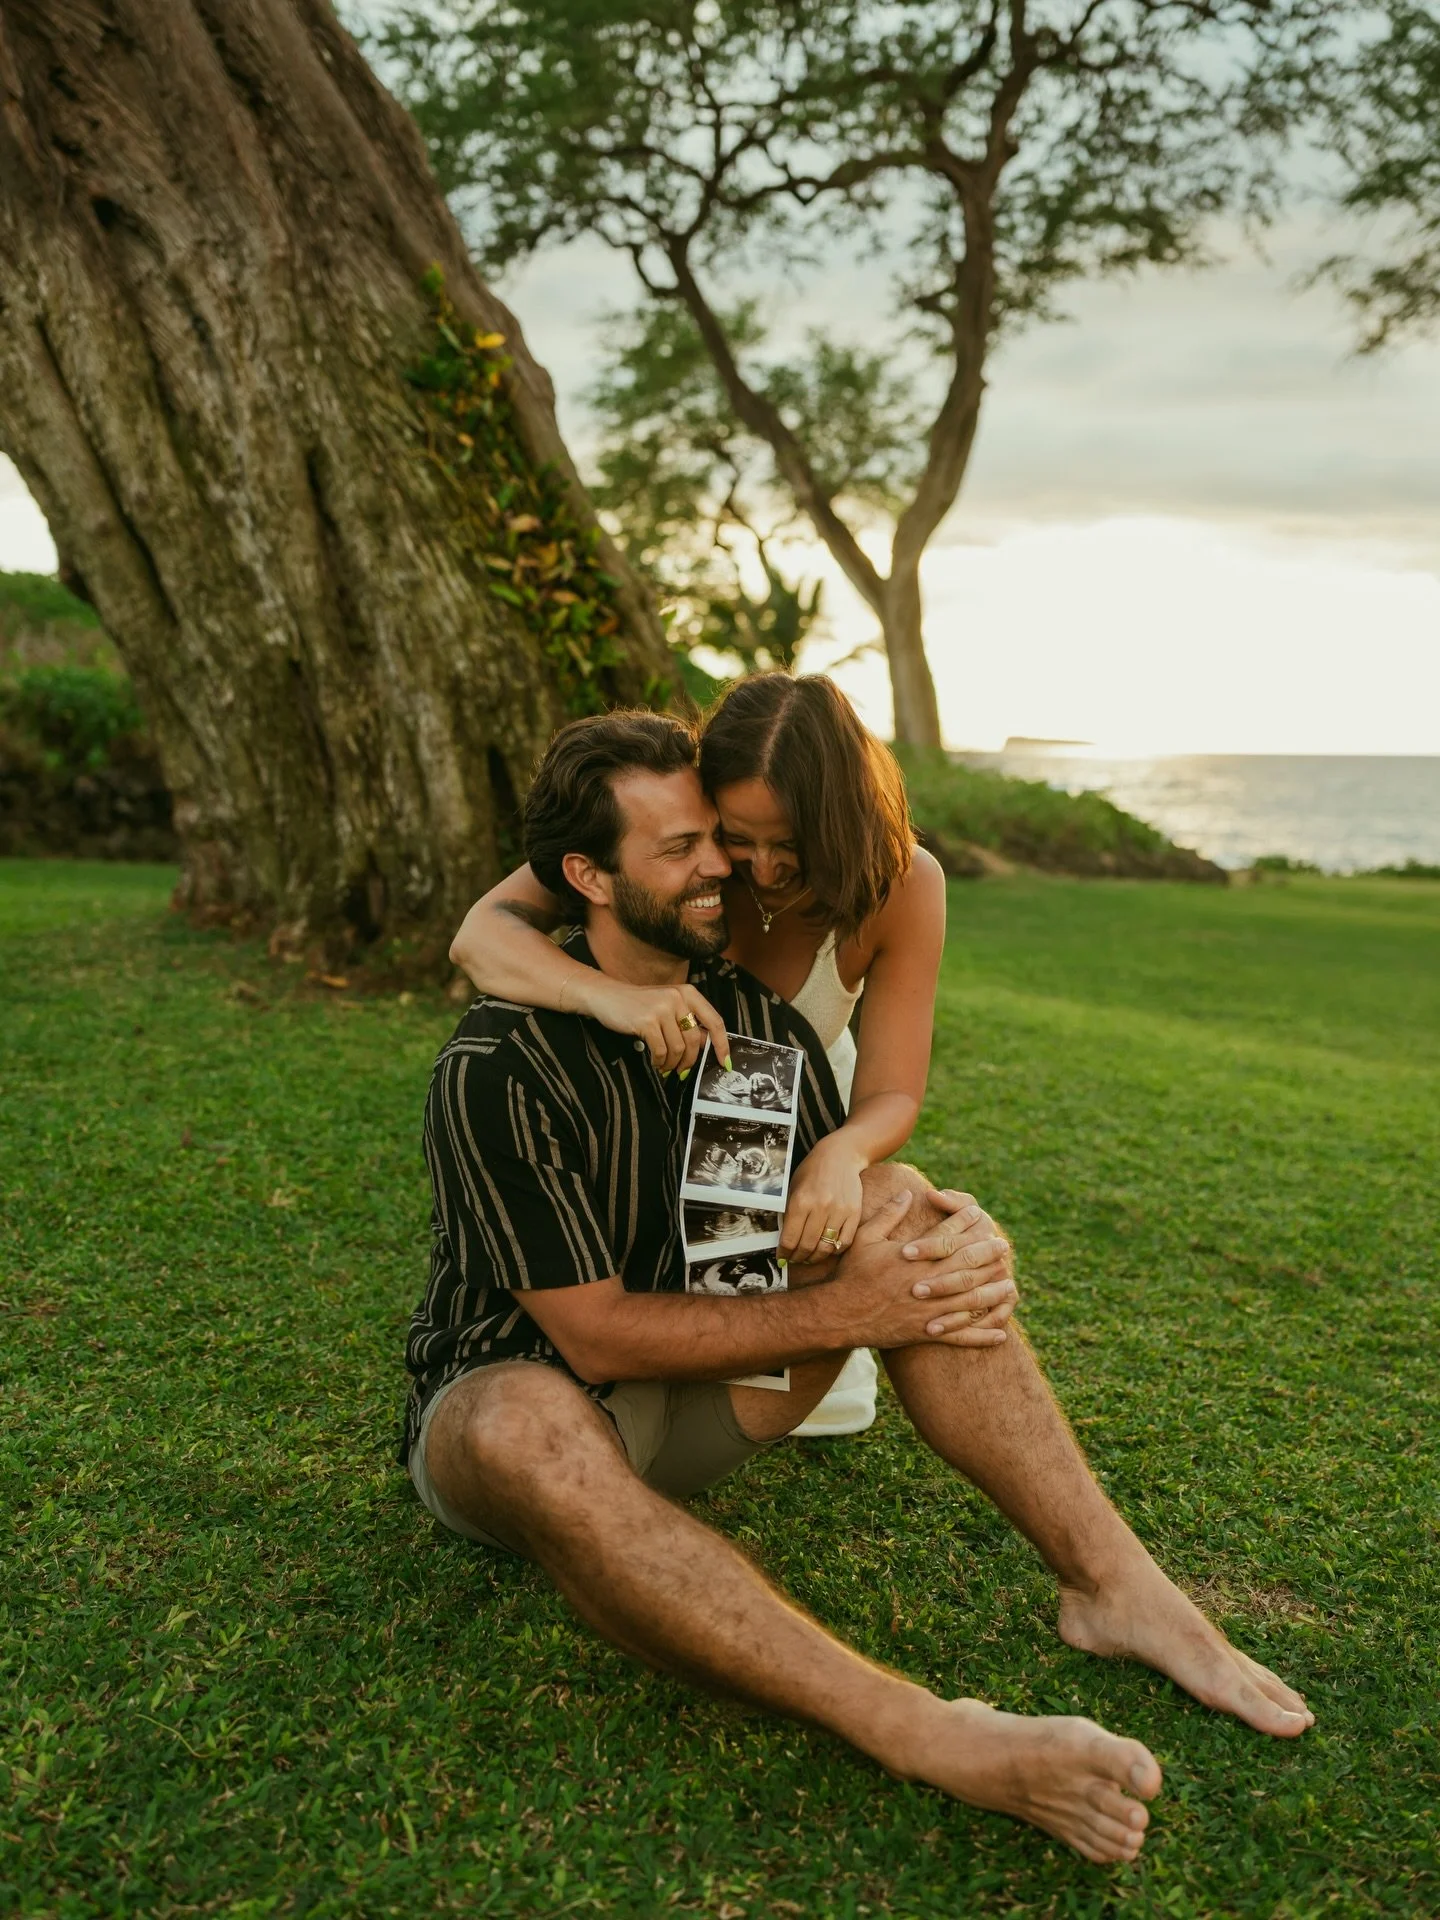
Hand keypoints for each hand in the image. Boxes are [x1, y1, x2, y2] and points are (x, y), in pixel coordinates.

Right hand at [568, 976, 728, 1072]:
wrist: (606, 996)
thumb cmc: (639, 1005)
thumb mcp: (668, 1007)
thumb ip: (688, 1022)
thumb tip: (708, 1046)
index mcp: (688, 993)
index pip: (715, 1021)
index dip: (722, 1044)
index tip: (724, 1062)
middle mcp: (677, 998)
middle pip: (695, 1040)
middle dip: (690, 1061)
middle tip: (683, 1071)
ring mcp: (662, 1008)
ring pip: (679, 1048)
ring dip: (673, 1063)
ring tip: (665, 1066)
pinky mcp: (647, 1021)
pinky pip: (661, 1050)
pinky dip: (660, 1061)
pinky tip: (655, 1061)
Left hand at [780, 1135, 865, 1263]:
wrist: (841, 1156)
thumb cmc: (813, 1171)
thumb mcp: (794, 1187)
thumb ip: (789, 1212)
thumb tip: (783, 1240)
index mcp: (801, 1201)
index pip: (789, 1238)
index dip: (784, 1252)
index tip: (782, 1256)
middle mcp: (820, 1207)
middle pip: (807, 1246)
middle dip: (798, 1257)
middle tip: (795, 1258)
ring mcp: (839, 1211)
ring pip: (826, 1247)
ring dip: (815, 1257)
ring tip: (810, 1256)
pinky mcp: (854, 1213)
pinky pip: (845, 1242)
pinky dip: (835, 1250)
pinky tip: (828, 1248)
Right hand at [827, 1192, 1016, 1350]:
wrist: (841, 1315)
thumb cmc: (852, 1275)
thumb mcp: (865, 1238)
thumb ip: (888, 1215)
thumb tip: (907, 1193)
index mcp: (913, 1259)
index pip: (947, 1236)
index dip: (964, 1222)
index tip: (978, 1214)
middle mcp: (926, 1283)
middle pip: (966, 1265)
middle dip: (988, 1254)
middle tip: (1003, 1246)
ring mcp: (929, 1311)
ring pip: (971, 1301)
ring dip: (993, 1291)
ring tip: (1010, 1283)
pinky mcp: (928, 1333)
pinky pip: (961, 1336)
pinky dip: (982, 1335)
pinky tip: (1001, 1334)